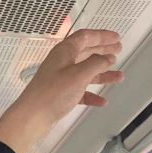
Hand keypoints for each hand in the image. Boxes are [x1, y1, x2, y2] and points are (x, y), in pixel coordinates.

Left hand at [0, 29, 123, 152]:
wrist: (33, 117)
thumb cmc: (52, 93)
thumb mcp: (79, 75)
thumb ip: (96, 64)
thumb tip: (108, 57)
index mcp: (64, 52)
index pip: (85, 37)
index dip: (102, 35)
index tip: (115, 37)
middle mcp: (62, 62)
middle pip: (86, 52)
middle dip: (103, 50)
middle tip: (118, 50)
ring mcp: (61, 78)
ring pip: (86, 72)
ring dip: (102, 74)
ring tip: (118, 76)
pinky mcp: (61, 94)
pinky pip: (81, 90)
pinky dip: (92, 94)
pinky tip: (101, 100)